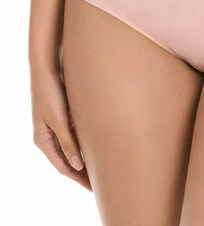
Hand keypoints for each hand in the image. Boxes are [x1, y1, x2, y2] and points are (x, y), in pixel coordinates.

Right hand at [30, 68, 90, 189]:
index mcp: (44, 141)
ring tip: (101, 167)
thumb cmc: (50, 94)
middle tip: (100, 182)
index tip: (93, 188)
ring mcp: (56, 128)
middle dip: (83, 173)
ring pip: (72, 149)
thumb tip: (77, 166)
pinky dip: (84, 145)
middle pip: (68, 161)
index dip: (78, 179)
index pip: (63, 167)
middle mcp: (49, 137)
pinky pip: (74, 137)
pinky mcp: (63, 119)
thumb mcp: (59, 120)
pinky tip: (97, 147)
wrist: (47, 71)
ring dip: (85, 158)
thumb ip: (68, 142)